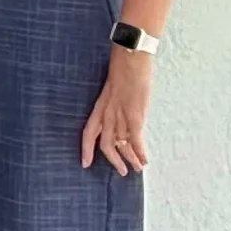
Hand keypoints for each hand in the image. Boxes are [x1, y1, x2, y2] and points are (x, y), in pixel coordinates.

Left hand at [82, 49, 151, 175]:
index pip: (88, 133)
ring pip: (121, 145)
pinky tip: (144, 160)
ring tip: (136, 169)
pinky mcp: (134, 116)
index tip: (85, 164)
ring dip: (130, 159)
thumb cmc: (123, 70)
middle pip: (105, 144)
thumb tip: (125, 116)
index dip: (86, 149)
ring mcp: (120, 116)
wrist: (129, 59)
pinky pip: (135, 140)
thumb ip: (115, 103)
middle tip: (121, 171)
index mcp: (99, 107)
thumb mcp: (113, 89)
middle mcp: (107, 114)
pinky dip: (140, 152)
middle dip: (113, 160)